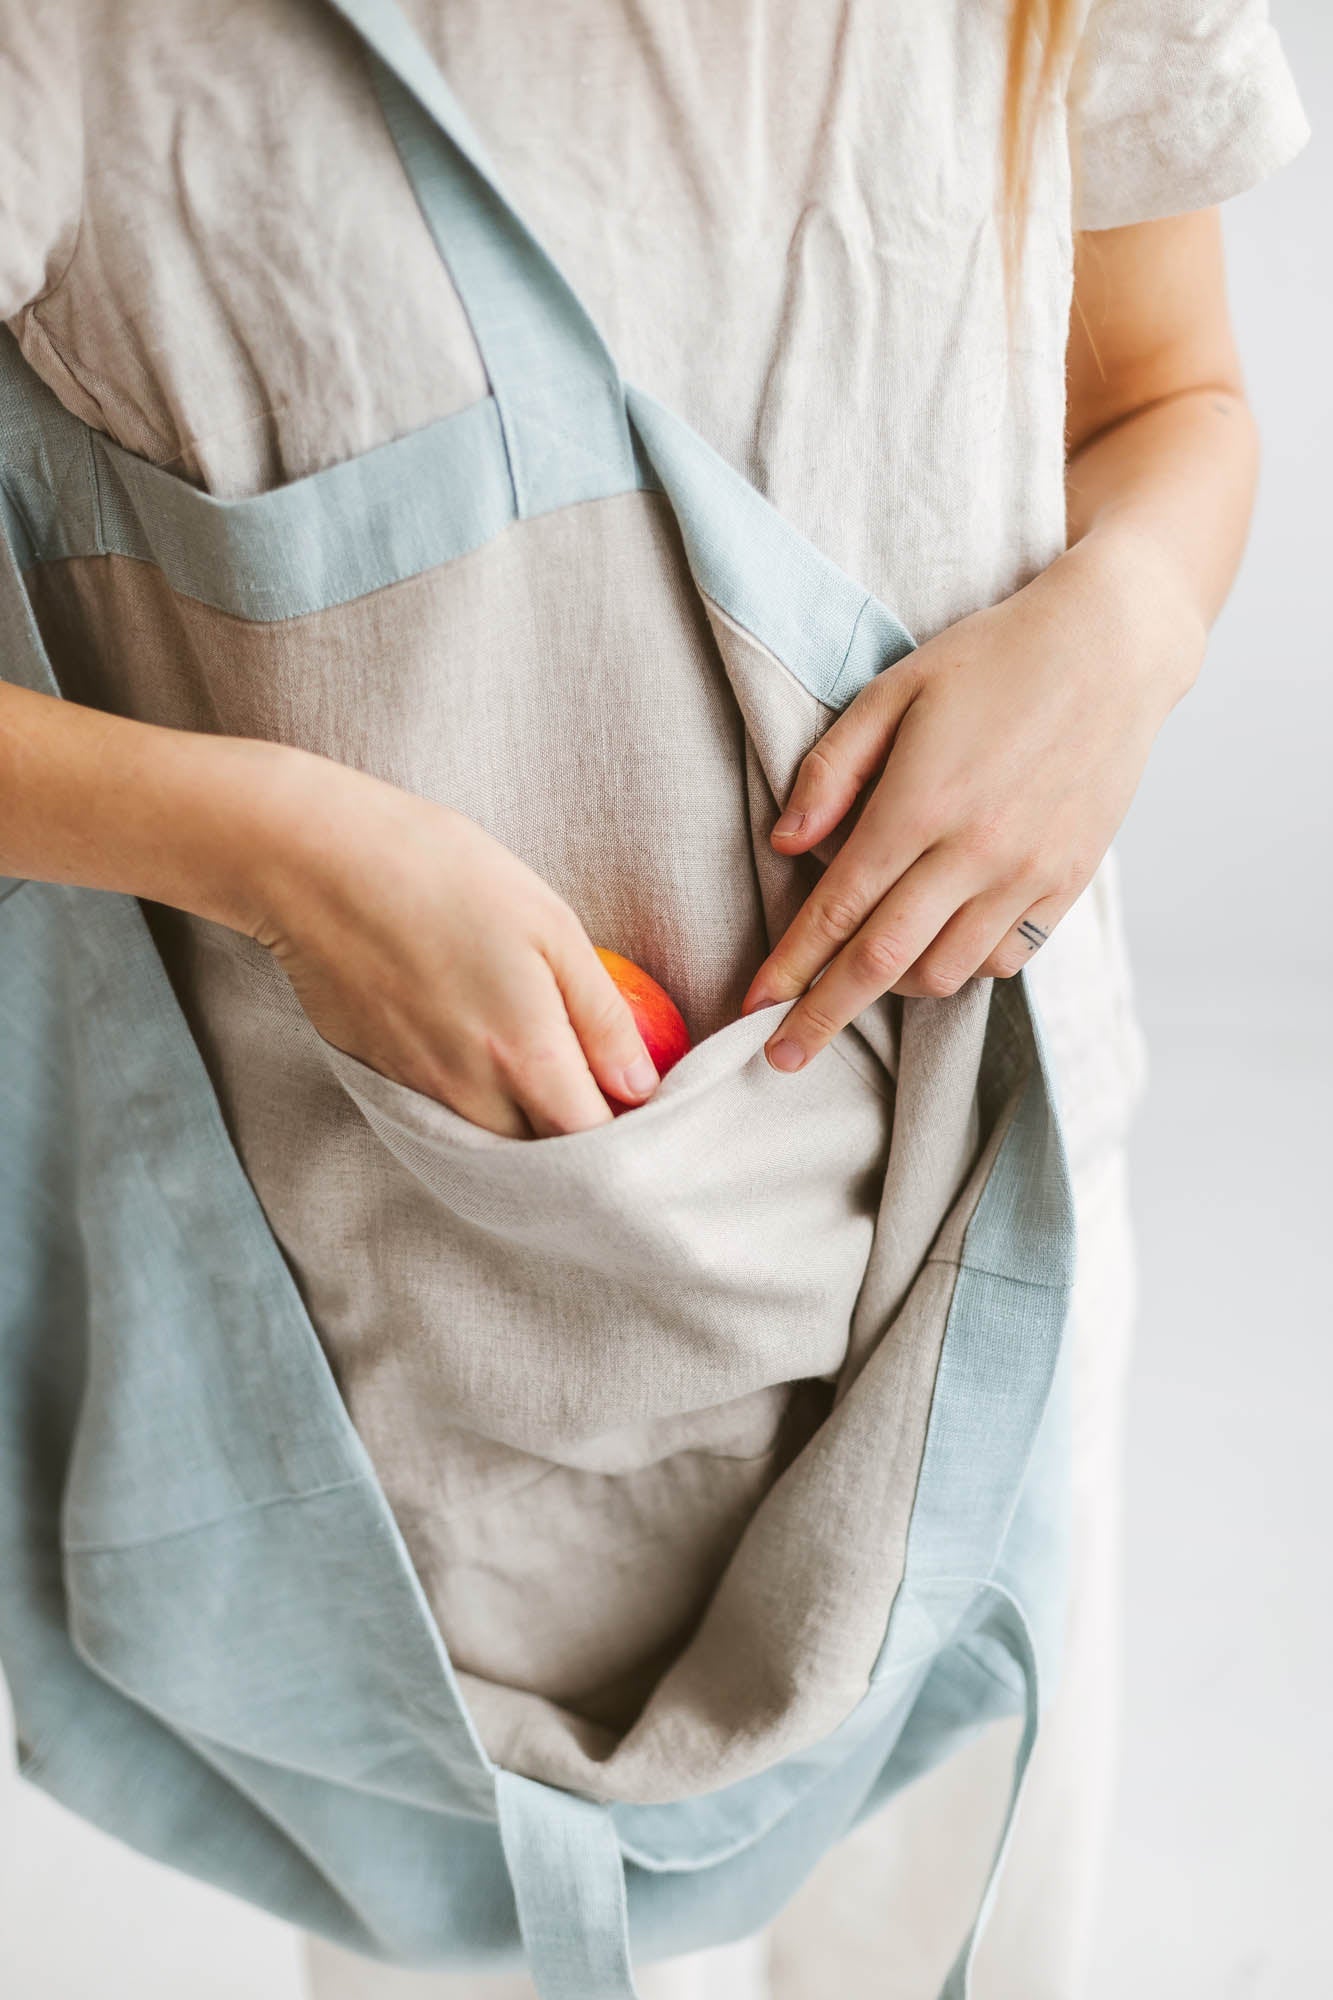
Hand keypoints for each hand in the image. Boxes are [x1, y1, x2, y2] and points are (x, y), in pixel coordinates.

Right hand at [246, 752, 660, 1135]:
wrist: (316, 861)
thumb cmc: (445, 875)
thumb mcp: (551, 927)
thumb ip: (602, 1016)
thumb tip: (640, 1086)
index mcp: (525, 1055)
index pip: (591, 1141)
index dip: (623, 1134)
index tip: (634, 1100)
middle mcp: (470, 1092)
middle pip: (541, 1156)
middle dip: (574, 1138)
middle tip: (592, 1088)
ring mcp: (418, 1091)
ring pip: (489, 1145)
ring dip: (523, 1128)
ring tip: (540, 1074)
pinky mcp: (378, 1078)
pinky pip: (442, 1119)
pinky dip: (472, 1109)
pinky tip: (477, 1056)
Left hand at [739, 533, 1203, 1068]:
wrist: (1113, 648)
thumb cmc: (992, 660)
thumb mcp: (894, 690)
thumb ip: (833, 770)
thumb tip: (784, 844)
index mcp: (920, 805)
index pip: (837, 909)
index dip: (791, 966)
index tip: (754, 1008)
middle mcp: (975, 853)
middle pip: (883, 960)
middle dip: (825, 1015)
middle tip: (783, 1058)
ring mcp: (1028, 874)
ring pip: (946, 971)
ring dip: (895, 987)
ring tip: (866, 975)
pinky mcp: (1068, 882)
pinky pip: (1004, 958)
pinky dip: (963, 966)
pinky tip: (941, 943)